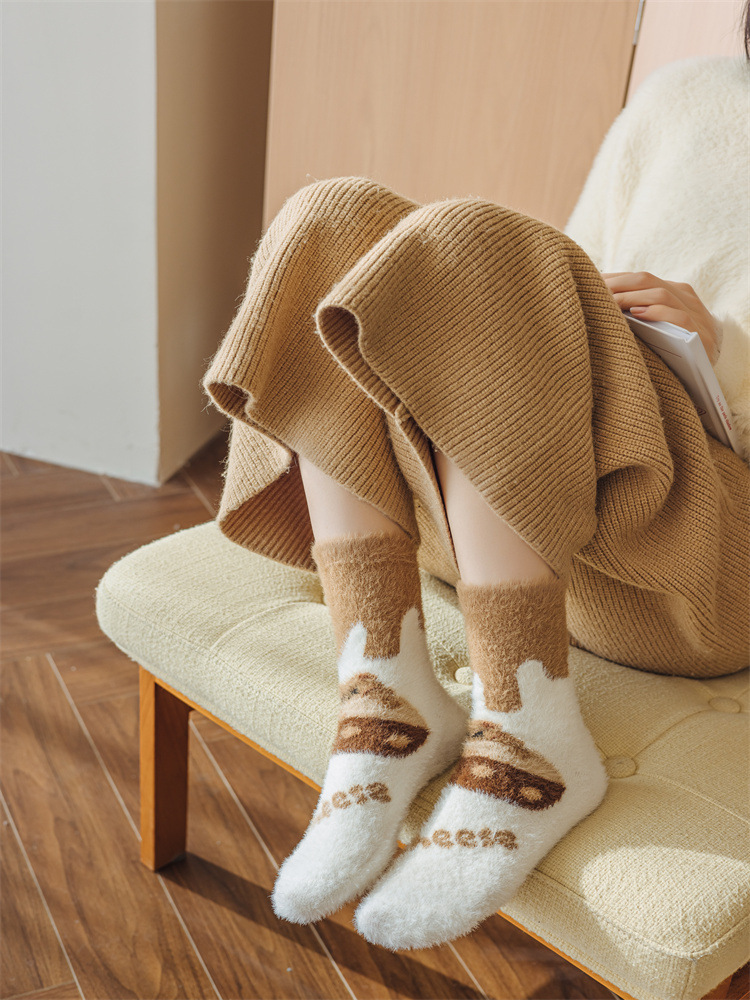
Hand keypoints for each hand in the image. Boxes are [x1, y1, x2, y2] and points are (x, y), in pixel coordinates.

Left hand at [601, 271, 718, 364]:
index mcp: (674, 291)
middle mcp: (687, 298)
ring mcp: (698, 315)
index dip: (615, 278)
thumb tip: (600, 301)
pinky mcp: (703, 336)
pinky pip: (680, 317)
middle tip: (595, 292)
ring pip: (662, 295)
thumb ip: (637, 311)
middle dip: (618, 284)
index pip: (640, 278)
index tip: (590, 282)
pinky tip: (637, 314)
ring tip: (610, 303)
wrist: (705, 375)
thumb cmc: (671, 351)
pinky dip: (657, 313)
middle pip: (648, 281)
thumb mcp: (654, 326)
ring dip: (631, 298)